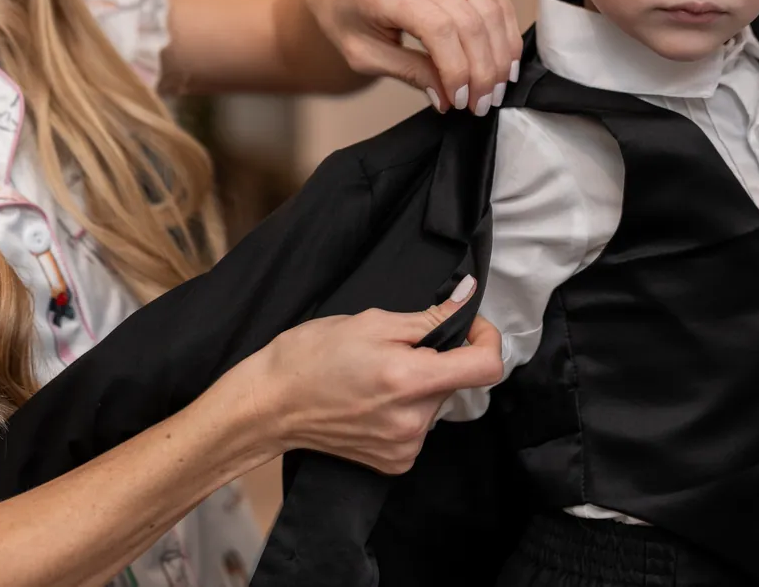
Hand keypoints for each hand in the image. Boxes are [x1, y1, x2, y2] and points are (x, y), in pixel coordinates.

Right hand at [231, 276, 503, 473]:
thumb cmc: (312, 355)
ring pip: (436, 404)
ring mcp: (405, 447)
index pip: (486, 367)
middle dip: (436, 359)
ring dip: (420, 386)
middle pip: (456, 382)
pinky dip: (406, 410)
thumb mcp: (371, 321)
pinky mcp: (395, 462)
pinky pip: (419, 428)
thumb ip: (428, 317)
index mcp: (410, 380)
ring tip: (376, 375)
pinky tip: (372, 401)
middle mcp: (414, 421)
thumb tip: (466, 297)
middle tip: (395, 348)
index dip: (486, 339)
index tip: (468, 325)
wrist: (272, 404)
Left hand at [303, 0, 522, 115]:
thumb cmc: (346, 21)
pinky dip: (502, 32)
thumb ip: (409, 73)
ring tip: (497, 88)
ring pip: (488, 8)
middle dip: (483, 68)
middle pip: (469, 19)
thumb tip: (450, 97)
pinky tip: (504, 61)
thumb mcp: (365, 57)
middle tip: (484, 103)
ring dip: (499, 52)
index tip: (462, 101)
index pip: (439, 28)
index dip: (458, 68)